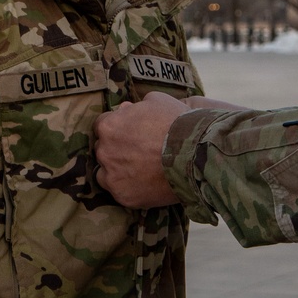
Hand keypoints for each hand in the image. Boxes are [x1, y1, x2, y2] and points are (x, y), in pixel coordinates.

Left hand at [96, 92, 185, 207]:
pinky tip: (147, 183)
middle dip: (117, 149)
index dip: (118, 128)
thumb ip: (136, 105)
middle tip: (140, 151)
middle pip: (104, 150)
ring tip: (142, 170)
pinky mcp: (124, 196)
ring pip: (106, 173)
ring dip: (119, 170)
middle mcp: (105, 152)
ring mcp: (113, 176)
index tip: (130, 133)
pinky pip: (120, 192)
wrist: (195, 154)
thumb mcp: (156, 100)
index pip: (102, 126)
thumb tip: (126, 109)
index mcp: (108, 126)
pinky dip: (130, 188)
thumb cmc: (177, 123)